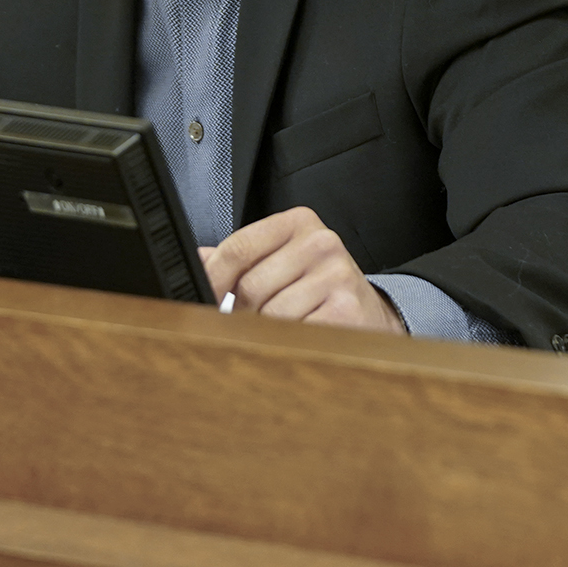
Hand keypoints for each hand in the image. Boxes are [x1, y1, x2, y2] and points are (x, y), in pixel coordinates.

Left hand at [200, 206, 404, 333]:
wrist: (371, 316)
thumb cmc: (319, 288)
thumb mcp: (282, 260)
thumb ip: (240, 257)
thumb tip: (196, 259)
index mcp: (299, 222)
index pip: (237, 247)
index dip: (212, 278)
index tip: (202, 297)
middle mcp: (321, 242)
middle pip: (249, 285)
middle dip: (239, 312)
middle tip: (248, 322)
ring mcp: (337, 275)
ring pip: (269, 314)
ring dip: (265, 331)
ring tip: (278, 330)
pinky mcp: (346, 309)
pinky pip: (294, 334)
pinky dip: (288, 344)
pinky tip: (300, 338)